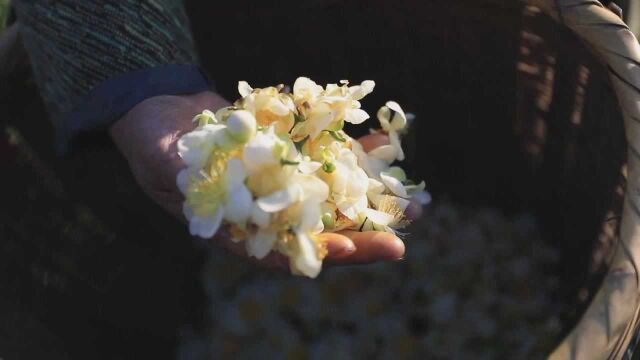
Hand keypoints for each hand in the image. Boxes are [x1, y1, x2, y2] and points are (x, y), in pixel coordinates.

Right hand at [110, 91, 411, 269]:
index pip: (277, 249)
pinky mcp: (291, 153)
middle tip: (401, 242)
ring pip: (332, 196)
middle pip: (316, 230)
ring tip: (415, 206)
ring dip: (372, 200)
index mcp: (236, 225)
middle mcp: (265, 207)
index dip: (312, 252)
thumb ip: (182, 175)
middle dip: (359, 235)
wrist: (164, 109)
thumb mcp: (159, 161)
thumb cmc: (152, 142)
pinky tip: (385, 150)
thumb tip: (211, 188)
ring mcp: (282, 180)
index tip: (347, 249)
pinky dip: (355, 155)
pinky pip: (327, 157)